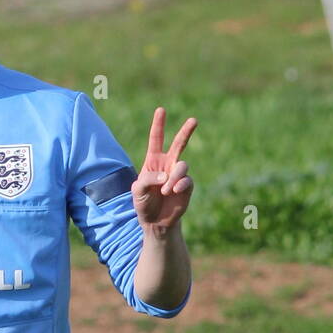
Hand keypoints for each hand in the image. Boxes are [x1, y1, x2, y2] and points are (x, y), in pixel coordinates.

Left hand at [131, 108, 196, 232]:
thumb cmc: (143, 203)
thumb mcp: (138, 190)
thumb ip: (148, 179)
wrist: (155, 221)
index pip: (156, 139)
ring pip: (182, 165)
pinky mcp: (187, 186)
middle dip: (186, 131)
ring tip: (165, 191)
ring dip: (173, 178)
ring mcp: (178, 174)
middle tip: (194, 120)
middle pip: (179, 143)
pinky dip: (179, 185)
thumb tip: (166, 176)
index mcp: (153, 161)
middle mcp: (168, 164)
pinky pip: (187, 180)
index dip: (158, 125)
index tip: (161, 110)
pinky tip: (173, 192)